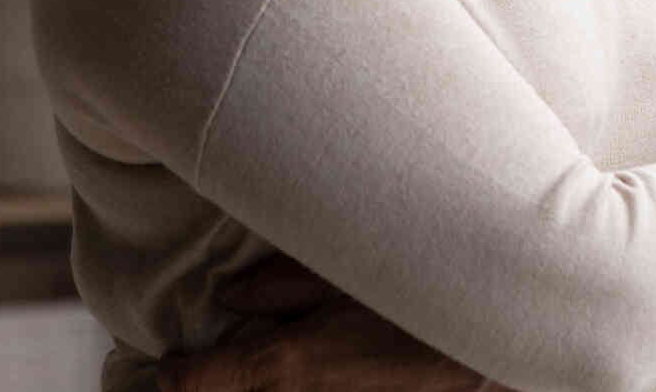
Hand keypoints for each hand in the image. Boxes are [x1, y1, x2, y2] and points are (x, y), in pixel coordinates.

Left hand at [157, 250, 493, 390]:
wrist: (488, 347)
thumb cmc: (417, 298)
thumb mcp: (345, 274)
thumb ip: (282, 286)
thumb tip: (233, 294)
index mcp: (283, 363)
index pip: (205, 382)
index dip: (178, 379)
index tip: (167, 370)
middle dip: (209, 388)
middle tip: (185, 380)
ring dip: (256, 382)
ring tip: (252, 370)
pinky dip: (295, 385)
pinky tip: (301, 375)